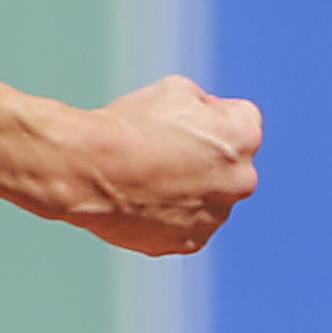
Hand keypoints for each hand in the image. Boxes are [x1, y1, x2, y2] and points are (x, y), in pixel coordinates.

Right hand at [60, 75, 259, 255]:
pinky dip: (168, 216)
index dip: (208, 116)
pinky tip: (140, 200)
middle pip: (229, 165)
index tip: (178, 121)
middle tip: (160, 151)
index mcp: (243, 137)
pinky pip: (184, 226)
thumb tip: (206, 118)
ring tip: (144, 178)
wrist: (88, 169)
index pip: (241, 120)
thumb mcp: (174, 90)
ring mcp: (215, 216)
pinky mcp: (188, 242)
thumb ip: (204, 105)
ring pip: (207, 199)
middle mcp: (240, 180)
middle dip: (204, 159)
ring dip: (187, 190)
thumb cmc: (128, 125)